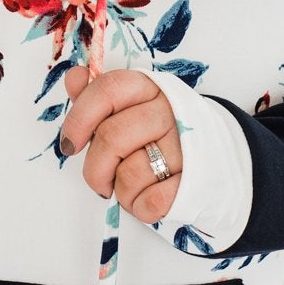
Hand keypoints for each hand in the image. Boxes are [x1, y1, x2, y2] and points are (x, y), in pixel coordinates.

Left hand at [59, 66, 183, 223]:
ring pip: (129, 174)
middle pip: (111, 137)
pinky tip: (147, 199)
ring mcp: (185, 145)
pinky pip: (151, 201)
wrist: (213, 157)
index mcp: (149, 88)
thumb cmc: (158, 134)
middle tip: (99, 180)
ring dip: (121, 192)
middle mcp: (169, 111)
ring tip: (132, 187)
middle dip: (95, 169)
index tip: (70, 144)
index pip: (106, 90)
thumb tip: (75, 77)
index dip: (79, 119)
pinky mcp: (195, 180)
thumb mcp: (129, 109)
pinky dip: (141, 207)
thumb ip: (98, 97)